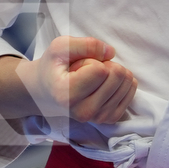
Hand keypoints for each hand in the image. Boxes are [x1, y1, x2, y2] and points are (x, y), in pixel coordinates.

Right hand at [0, 36, 137, 125]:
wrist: (40, 96)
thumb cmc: (49, 69)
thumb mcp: (59, 47)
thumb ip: (85, 44)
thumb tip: (111, 53)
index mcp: (65, 95)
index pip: (100, 70)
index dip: (93, 58)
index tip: (78, 63)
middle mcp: (80, 113)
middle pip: (116, 77)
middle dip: (108, 66)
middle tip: (87, 69)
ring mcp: (94, 121)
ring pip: (126, 88)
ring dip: (118, 75)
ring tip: (97, 75)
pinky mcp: (104, 123)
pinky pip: (129, 100)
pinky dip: (124, 88)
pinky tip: (109, 84)